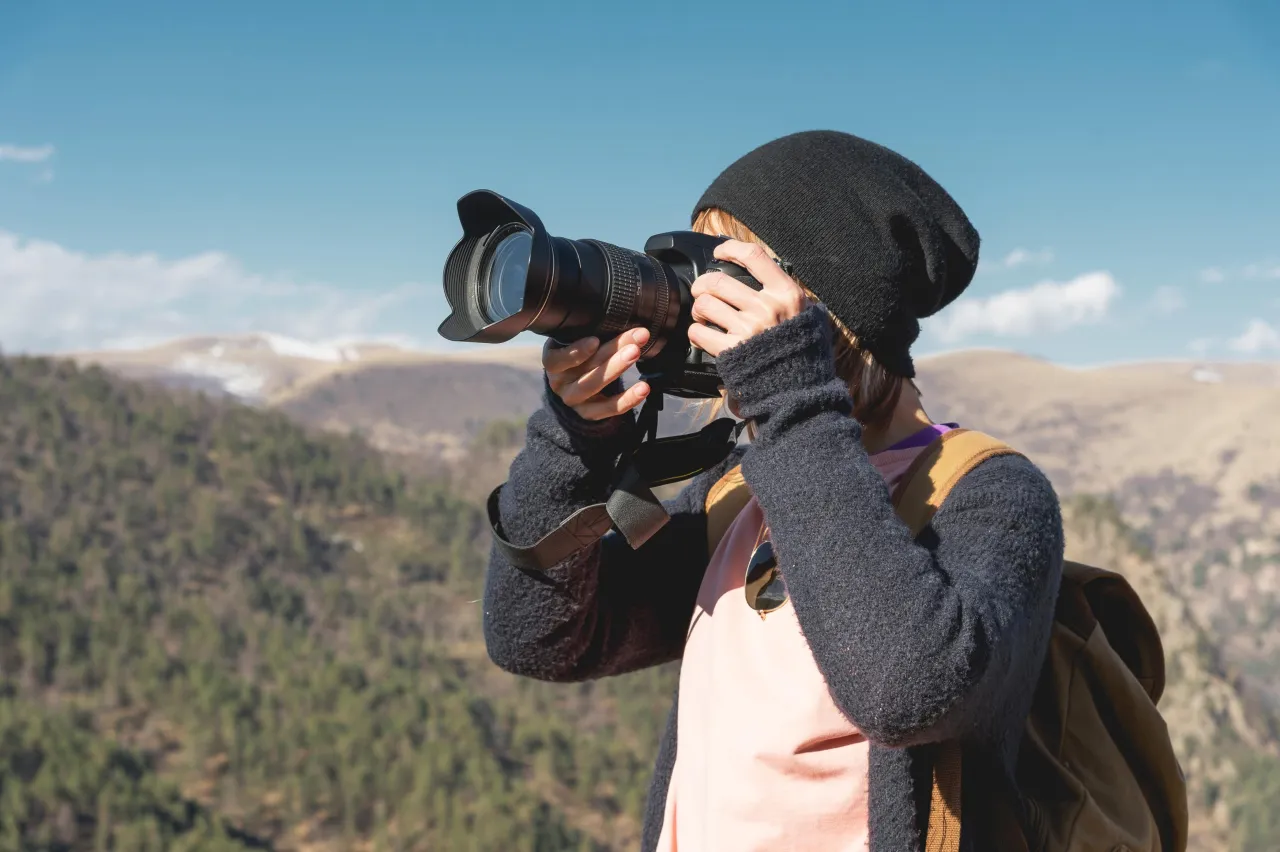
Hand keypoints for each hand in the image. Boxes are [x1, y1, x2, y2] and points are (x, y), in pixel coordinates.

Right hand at [543, 327, 650, 420]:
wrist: (572, 388)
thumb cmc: (577, 357)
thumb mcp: (574, 343)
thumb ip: (589, 332)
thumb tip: (619, 311)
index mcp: (553, 361)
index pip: (557, 359)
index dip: (576, 352)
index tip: (595, 340)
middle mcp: (560, 382)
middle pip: (584, 369)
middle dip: (610, 353)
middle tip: (633, 342)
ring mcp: (574, 400)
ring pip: (594, 387)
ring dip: (617, 370)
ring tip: (636, 355)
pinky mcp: (589, 414)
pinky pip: (609, 409)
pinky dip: (628, 399)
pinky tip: (643, 388)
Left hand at [687, 240, 808, 356]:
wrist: (800, 391)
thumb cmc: (804, 354)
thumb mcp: (809, 317)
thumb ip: (791, 297)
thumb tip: (774, 279)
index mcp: (787, 294)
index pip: (754, 256)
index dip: (731, 249)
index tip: (720, 252)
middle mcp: (767, 308)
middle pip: (718, 281)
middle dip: (703, 285)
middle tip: (703, 292)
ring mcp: (748, 329)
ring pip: (705, 304)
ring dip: (698, 309)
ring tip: (703, 316)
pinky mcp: (732, 351)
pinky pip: (699, 332)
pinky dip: (696, 333)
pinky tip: (703, 336)